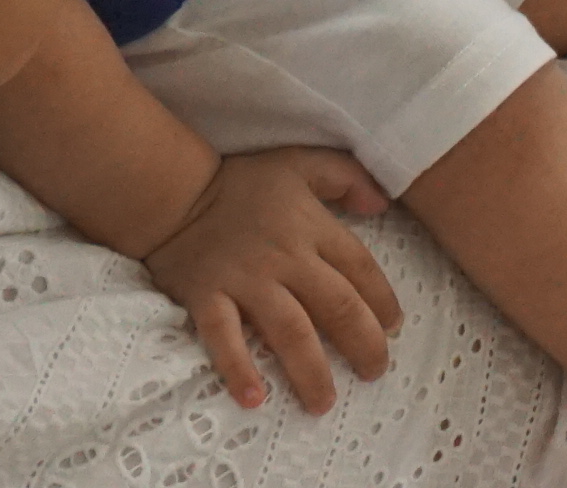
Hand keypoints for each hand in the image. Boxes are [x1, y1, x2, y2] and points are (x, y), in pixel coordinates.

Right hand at [143, 149, 402, 414]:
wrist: (173, 192)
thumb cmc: (240, 183)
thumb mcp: (299, 163)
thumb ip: (345, 177)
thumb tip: (381, 204)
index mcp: (309, 227)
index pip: (360, 268)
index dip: (383, 301)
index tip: (393, 329)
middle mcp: (285, 256)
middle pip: (336, 306)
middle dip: (363, 344)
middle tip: (374, 373)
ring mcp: (245, 279)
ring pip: (290, 330)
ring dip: (311, 371)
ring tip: (323, 403)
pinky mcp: (207, 297)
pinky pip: (224, 337)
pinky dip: (238, 368)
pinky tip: (254, 398)